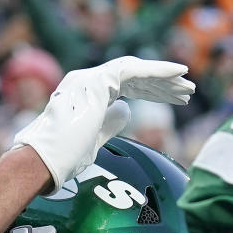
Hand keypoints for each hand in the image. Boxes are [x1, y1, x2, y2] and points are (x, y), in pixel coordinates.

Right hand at [13, 56, 193, 193]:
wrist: (44, 161)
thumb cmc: (62, 158)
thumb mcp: (93, 140)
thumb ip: (109, 124)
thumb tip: (126, 112)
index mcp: (85, 95)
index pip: (125, 88)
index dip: (150, 93)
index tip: (174, 100)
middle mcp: (86, 82)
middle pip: (133, 79)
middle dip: (161, 86)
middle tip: (187, 92)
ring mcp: (90, 80)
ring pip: (136, 73)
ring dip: (165, 80)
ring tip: (188, 87)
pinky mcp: (98, 82)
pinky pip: (135, 71)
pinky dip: (158, 71)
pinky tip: (179, 73)